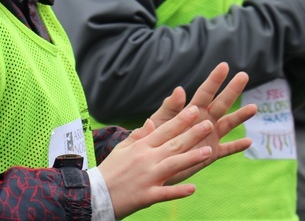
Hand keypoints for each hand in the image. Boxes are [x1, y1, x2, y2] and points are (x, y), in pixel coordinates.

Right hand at [98, 105, 218, 217]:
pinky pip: (166, 193)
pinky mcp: (147, 195)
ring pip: (173, 165)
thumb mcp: (121, 148)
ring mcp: (148, 177)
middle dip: (192, 134)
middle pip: (173, 144)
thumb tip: (150, 121)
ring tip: (208, 152)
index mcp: (141, 147)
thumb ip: (138, 135)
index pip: (164, 130)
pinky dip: (179, 191)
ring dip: (191, 158)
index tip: (194, 110)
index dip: (180, 121)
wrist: (95, 193)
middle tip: (209, 124)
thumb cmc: (110, 169)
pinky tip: (193, 188)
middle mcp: (146, 159)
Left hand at [117, 63, 255, 182]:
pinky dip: (237, 147)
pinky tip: (249, 142)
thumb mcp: (161, 120)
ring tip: (254, 107)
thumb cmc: (154, 137)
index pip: (205, 92)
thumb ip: (170, 107)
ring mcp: (209, 136)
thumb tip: (179, 89)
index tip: (224, 65)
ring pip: (228, 124)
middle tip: (243, 75)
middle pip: (221, 103)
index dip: (214, 79)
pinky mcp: (210, 154)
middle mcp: (203, 121)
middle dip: (232, 90)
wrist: (153, 161)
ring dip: (240, 116)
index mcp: (191, 111)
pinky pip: (226, 150)